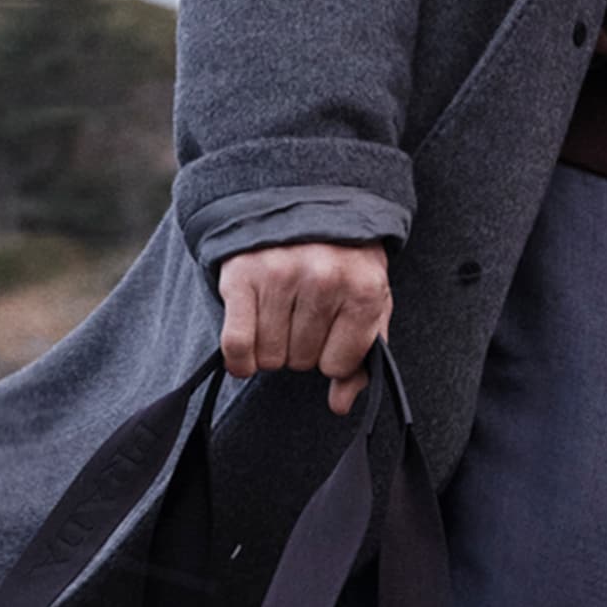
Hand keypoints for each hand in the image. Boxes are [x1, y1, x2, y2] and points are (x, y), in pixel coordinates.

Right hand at [215, 240, 392, 414]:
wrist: (304, 202)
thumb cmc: (344, 262)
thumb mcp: (369, 302)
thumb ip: (362, 357)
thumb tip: (340, 404)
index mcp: (363, 289)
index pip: (338, 366)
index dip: (331, 357)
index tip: (330, 331)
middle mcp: (323, 279)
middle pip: (302, 362)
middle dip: (301, 348)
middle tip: (301, 315)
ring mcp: (281, 274)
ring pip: (270, 358)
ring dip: (272, 349)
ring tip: (279, 316)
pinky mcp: (242, 275)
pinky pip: (237, 345)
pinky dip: (240, 360)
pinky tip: (247, 350)